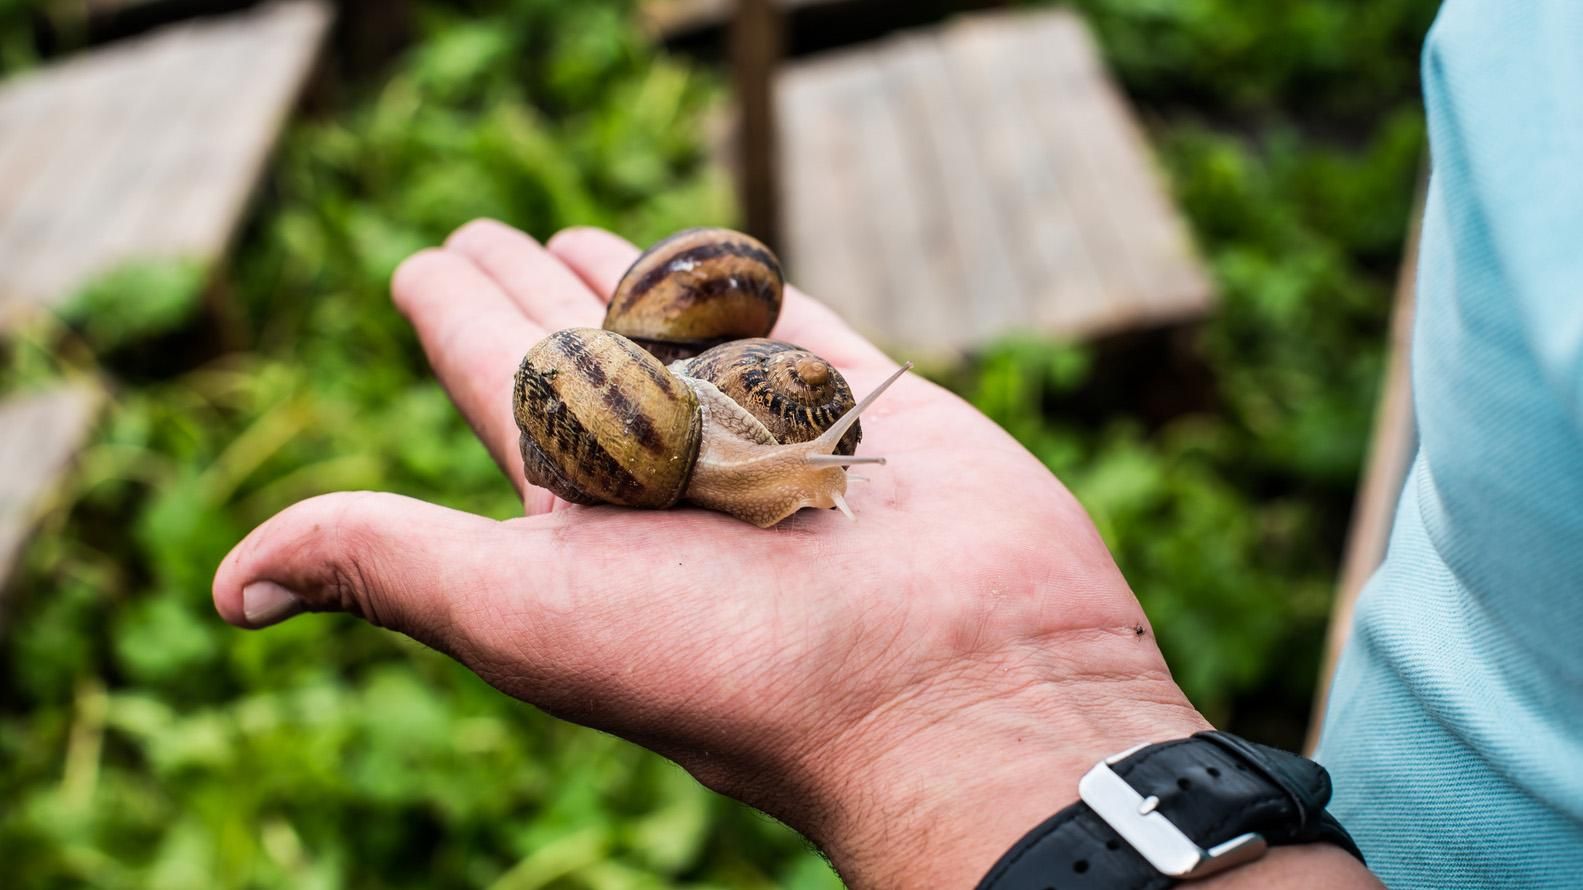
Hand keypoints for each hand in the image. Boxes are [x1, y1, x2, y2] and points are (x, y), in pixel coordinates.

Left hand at [213, 220, 1208, 886]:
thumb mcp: (530, 615)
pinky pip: (796, 332)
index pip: (498, 383)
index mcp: (584, 512)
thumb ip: (389, 564)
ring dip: (632, 285)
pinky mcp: (870, 409)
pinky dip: (753, 297)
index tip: (425, 261)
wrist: (955, 684)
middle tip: (488, 236)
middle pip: (584, 353)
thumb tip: (229, 585)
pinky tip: (715, 261)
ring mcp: (775, 437)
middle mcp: (673, 474)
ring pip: (687, 339)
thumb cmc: (736, 667)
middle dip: (530, 290)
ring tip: (584, 239)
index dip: (454, 316)